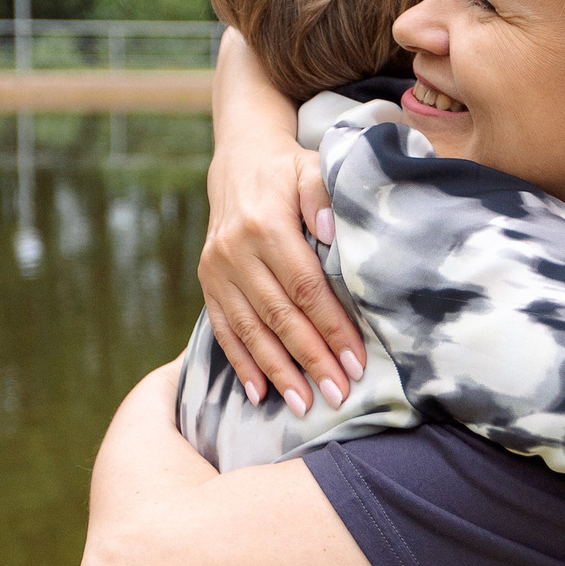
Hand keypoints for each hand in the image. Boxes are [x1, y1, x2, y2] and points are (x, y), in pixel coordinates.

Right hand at [199, 29, 366, 412]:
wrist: (238, 160)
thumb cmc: (288, 170)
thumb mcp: (311, 167)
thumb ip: (323, 195)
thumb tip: (331, 232)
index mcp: (265, 224)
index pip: (305, 286)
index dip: (331, 326)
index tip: (357, 360)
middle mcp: (235, 250)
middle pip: (279, 315)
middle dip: (310, 358)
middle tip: (337, 394)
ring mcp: (216, 269)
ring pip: (251, 329)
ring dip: (278, 371)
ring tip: (304, 406)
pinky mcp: (208, 282)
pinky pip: (223, 329)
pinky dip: (241, 363)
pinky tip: (259, 393)